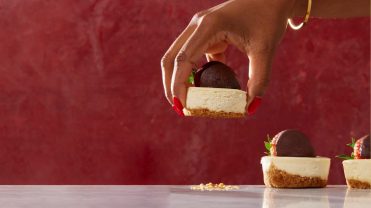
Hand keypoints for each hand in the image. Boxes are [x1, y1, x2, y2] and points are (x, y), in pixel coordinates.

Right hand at [161, 0, 297, 114]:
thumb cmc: (269, 18)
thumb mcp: (265, 50)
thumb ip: (259, 79)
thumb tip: (250, 107)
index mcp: (208, 26)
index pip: (183, 60)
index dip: (178, 85)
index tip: (182, 106)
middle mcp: (197, 25)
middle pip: (171, 58)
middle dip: (171, 85)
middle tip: (179, 108)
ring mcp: (199, 28)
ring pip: (178, 57)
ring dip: (180, 79)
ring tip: (189, 100)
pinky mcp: (205, 33)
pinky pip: (193, 55)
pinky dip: (196, 73)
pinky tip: (207, 86)